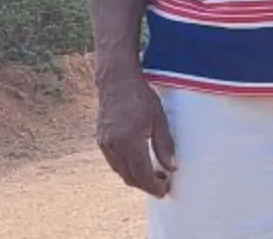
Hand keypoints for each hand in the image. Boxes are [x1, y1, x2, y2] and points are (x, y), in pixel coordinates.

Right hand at [95, 74, 175, 196]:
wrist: (117, 82)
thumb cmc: (141, 98)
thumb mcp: (159, 120)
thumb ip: (165, 145)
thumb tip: (172, 168)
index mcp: (130, 143)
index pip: (142, 174)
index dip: (154, 186)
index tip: (165, 190)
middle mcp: (114, 147)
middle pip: (130, 177)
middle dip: (146, 185)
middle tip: (162, 185)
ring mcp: (105, 144)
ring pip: (120, 172)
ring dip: (135, 178)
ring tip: (153, 175)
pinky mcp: (101, 140)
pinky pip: (114, 163)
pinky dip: (126, 168)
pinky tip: (138, 164)